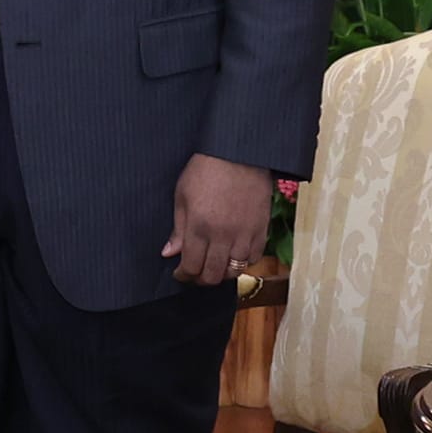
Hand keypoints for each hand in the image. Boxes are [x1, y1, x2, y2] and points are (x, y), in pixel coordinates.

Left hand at [163, 154, 270, 287]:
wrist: (239, 153)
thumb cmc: (205, 169)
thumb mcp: (182, 196)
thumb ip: (178, 229)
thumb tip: (169, 253)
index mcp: (199, 227)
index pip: (191, 267)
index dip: (184, 276)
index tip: (180, 273)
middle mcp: (222, 236)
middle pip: (213, 275)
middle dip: (201, 279)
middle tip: (196, 274)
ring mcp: (245, 234)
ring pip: (235, 271)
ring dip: (223, 273)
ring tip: (215, 266)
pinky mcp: (262, 228)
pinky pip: (255, 257)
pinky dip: (244, 262)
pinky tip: (235, 255)